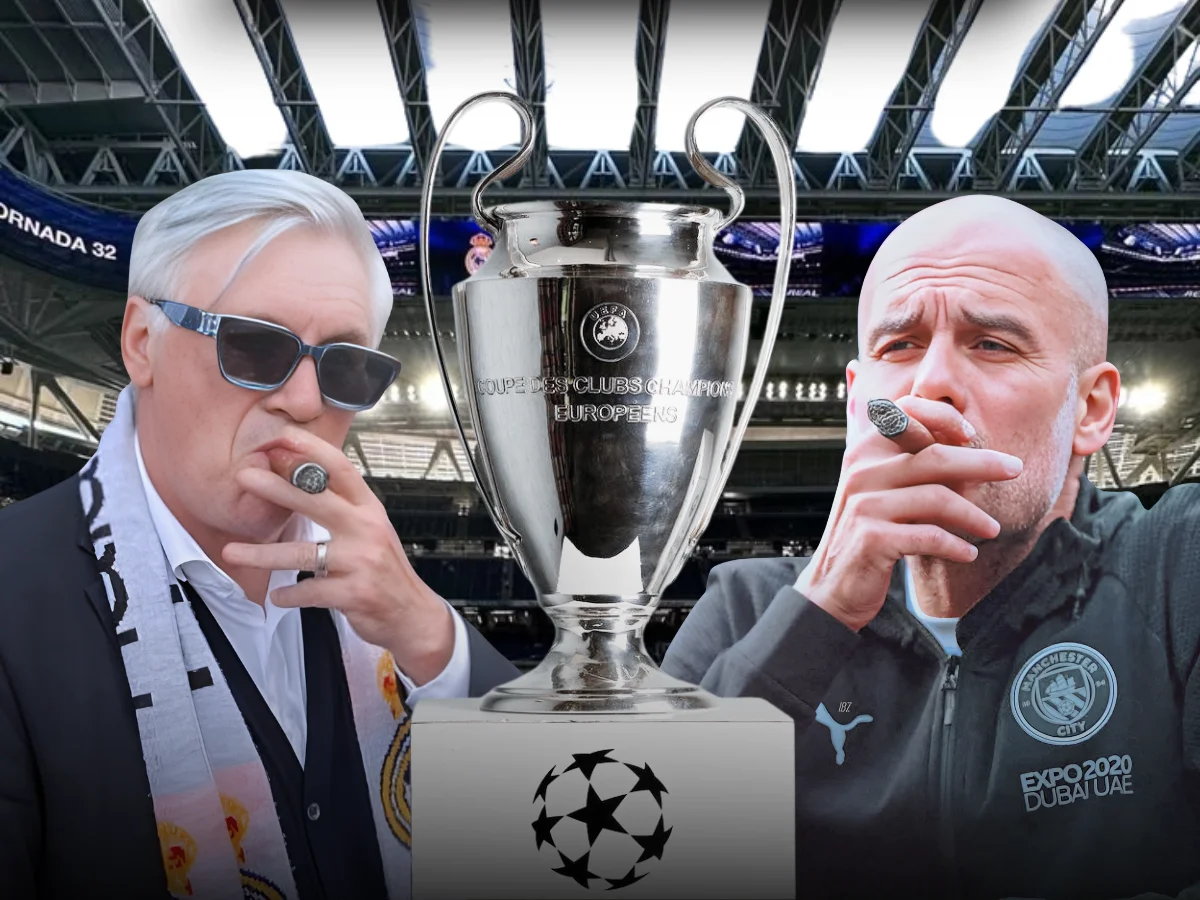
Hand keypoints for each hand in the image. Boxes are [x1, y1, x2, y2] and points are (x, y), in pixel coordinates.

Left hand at [221, 426, 454, 685]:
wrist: (413, 613)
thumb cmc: (384, 569)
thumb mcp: (370, 530)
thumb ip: (341, 509)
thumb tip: (298, 480)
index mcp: (369, 509)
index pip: (341, 470)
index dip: (313, 450)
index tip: (283, 436)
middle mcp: (367, 529)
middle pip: (318, 501)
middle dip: (278, 487)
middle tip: (245, 477)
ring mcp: (361, 561)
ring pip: (303, 553)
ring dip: (263, 554)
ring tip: (231, 552)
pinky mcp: (353, 593)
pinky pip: (309, 591)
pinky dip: (289, 595)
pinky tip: (277, 595)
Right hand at [796, 396, 1023, 631]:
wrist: (833, 583)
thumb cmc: (870, 532)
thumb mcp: (884, 490)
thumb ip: (912, 464)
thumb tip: (969, 448)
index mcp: (864, 451)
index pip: (905, 413)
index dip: (941, 416)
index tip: (970, 433)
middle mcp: (861, 471)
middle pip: (934, 456)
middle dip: (982, 462)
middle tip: (1015, 469)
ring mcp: (865, 504)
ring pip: (937, 498)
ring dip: (973, 514)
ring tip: (992, 528)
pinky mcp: (871, 538)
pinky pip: (928, 536)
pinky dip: (955, 545)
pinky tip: (968, 553)